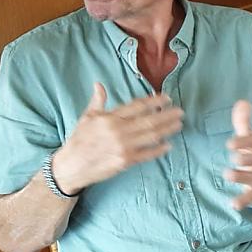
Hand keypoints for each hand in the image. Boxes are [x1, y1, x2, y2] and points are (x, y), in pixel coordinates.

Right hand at [53, 82, 183, 193]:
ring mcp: (123, 147)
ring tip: (179, 124)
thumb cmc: (79, 140)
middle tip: (180, 111)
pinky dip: (158, 149)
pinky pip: (147, 154)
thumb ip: (97, 101)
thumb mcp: (87, 117)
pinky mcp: (125, 161)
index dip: (154, 101)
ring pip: (151, 136)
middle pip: (149, 120)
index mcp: (110, 118)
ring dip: (167, 129)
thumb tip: (99, 85)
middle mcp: (118, 131)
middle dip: (167, 115)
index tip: (167, 98)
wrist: (71, 166)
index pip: (137, 106)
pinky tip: (168, 145)